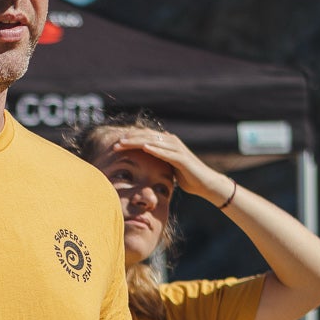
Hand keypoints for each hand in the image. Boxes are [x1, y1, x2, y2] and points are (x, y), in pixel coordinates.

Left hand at [110, 128, 235, 206]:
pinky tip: (144, 148)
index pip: (146, 136)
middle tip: (115, 143)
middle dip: (130, 139)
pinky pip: (166, 152)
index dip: (131, 138)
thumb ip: (158, 160)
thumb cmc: (186, 176)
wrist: (204, 183)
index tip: (116, 143)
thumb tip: (143, 162)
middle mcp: (171, 141)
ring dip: (137, 142)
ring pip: (153, 142)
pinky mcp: (182, 158)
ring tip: (123, 144)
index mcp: (167, 142)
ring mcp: (177, 149)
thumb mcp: (167, 166)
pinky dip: (155, 149)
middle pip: (147, 136)